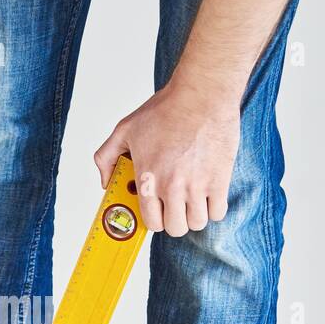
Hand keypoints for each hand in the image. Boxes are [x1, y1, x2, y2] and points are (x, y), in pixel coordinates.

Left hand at [94, 84, 241, 236]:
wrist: (201, 94)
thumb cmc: (166, 109)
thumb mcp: (125, 129)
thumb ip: (106, 157)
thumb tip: (105, 182)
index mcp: (147, 178)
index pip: (151, 222)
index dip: (155, 220)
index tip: (159, 211)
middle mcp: (172, 186)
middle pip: (175, 228)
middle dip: (175, 221)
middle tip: (176, 206)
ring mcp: (197, 185)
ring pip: (197, 223)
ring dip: (195, 216)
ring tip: (193, 200)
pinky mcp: (220, 179)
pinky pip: (218, 212)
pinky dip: (214, 208)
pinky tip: (209, 194)